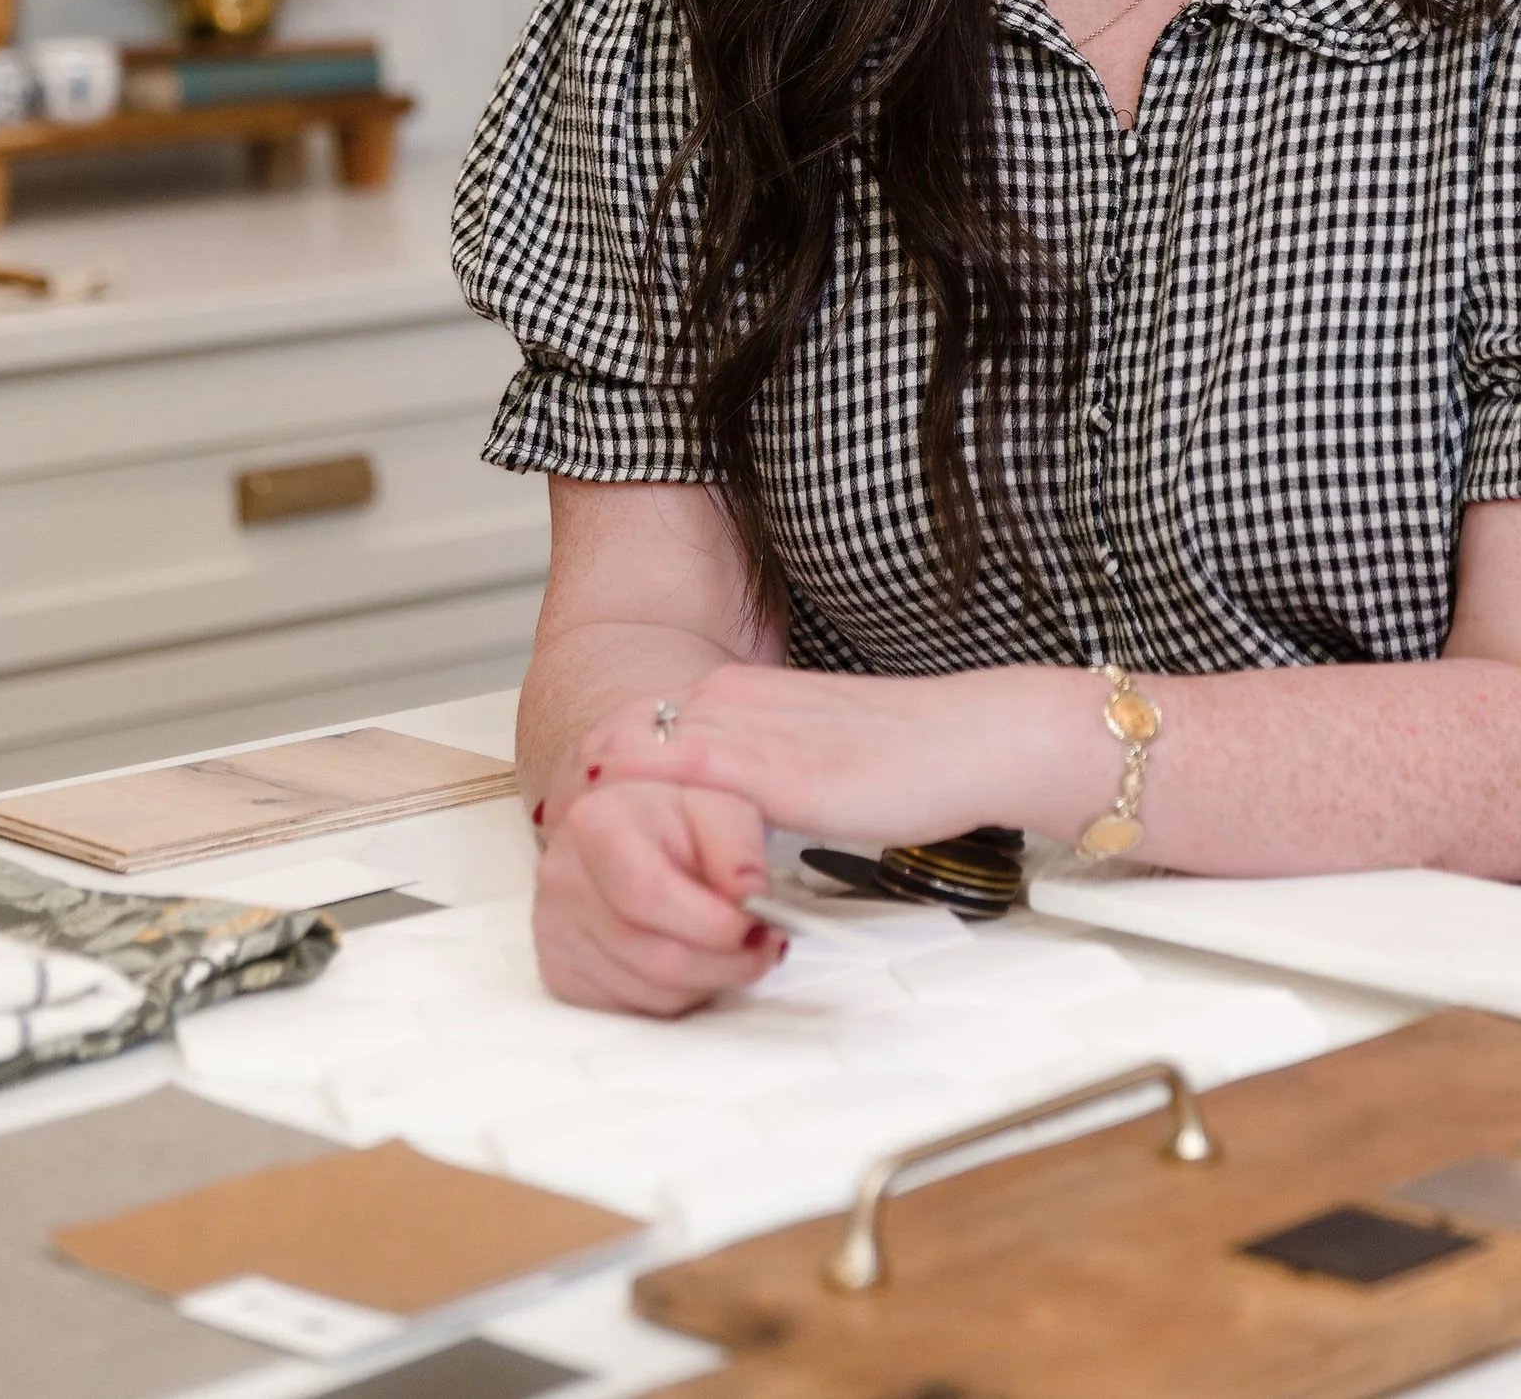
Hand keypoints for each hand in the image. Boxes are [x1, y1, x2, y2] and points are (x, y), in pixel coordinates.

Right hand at [533, 769, 781, 1015]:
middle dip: (724, 962)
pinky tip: (689, 958)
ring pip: (650, 992)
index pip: (648, 893)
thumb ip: (740, 849)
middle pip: (654, 956)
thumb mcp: (720, 807)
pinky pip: (632, 1008)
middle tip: (763, 946)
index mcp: (596, 823)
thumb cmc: (675, 819)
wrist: (626, 832)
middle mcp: (562, 879)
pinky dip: (675, 996)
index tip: (756, 923)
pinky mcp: (559, 973)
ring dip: (706, 982)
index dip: (710, 922)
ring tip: (729, 948)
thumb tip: (749, 899)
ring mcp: (553, 931)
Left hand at [581, 662, 1026, 841]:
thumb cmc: (911, 754)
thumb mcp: (817, 746)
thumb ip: (768, 759)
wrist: (971, 740)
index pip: (646, 719)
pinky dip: (642, 798)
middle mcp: (737, 699)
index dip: (606, 760)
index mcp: (747, 690)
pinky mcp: (774, 770)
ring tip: (558, 830)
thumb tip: (734, 803)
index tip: (575, 797)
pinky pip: (685, 776)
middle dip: (587, 776)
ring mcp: (752, 730)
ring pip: (640, 746)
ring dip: (602, 789)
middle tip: (548, 820)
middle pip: (627, 729)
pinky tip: (611, 825)